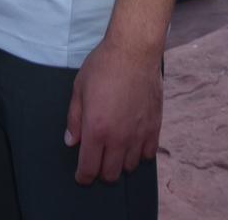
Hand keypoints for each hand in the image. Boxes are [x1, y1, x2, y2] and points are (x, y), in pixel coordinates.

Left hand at [64, 35, 161, 184]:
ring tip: (115, 151)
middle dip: (101, 172)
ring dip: (120, 164)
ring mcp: (139, 134)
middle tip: (97, 161)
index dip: (83, 177)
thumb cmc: (103, 66)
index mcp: (96, 129)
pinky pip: (148, 154)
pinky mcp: (154, 126)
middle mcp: (119, 137)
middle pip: (110, 174)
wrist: (134, 51)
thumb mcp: (79, 89)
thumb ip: (74, 119)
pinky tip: (133, 144)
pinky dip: (139, 154)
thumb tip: (72, 141)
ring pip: (130, 167)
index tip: (81, 176)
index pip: (89, 169)